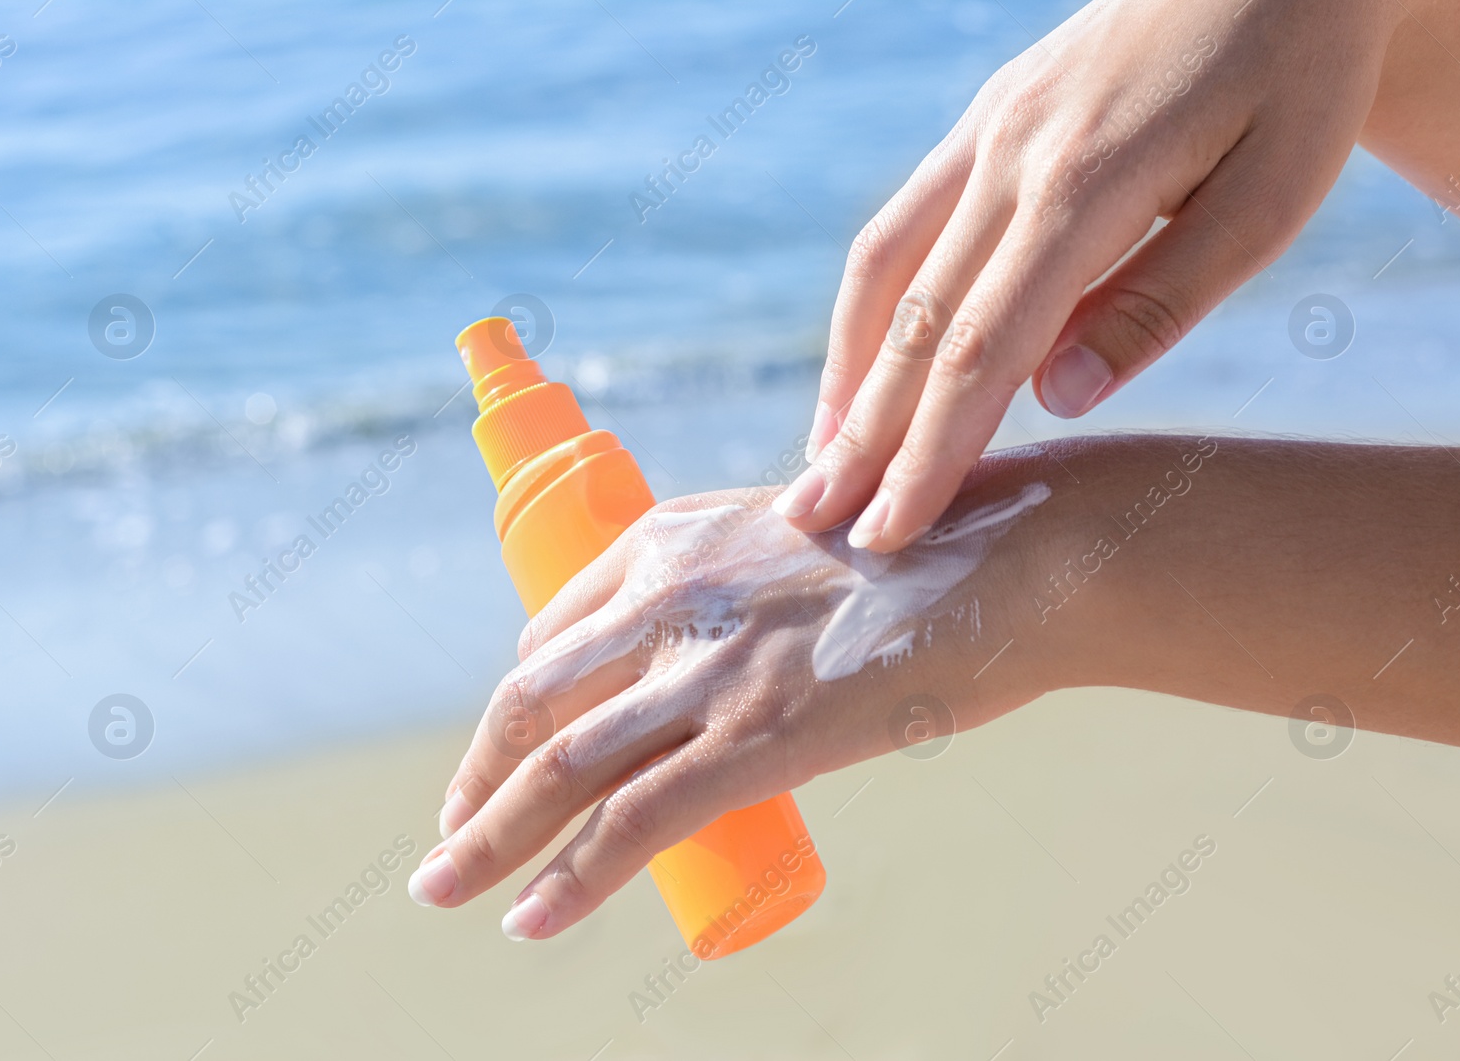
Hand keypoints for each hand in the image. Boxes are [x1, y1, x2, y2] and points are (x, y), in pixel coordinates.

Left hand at [407, 471, 1054, 937]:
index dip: (521, 700)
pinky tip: (526, 922)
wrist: (1019, 554)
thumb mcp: (810, 538)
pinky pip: (630, 823)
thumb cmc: (937, 548)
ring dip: (484, 840)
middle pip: (530, 699)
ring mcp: (708, 670)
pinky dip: (566, 881)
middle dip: (477, 775)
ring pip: (556, 767)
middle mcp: (669, 595)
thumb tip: (753, 641)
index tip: (512, 748)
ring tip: (441, 888)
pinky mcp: (755, 738)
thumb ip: (758, 581)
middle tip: (451, 833)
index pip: (556, 629)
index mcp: (675, 538)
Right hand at [777, 0, 1398, 550]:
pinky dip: (867, 308)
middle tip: (813, 524)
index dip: (930, 450)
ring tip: (822, 459)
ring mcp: (985, 132)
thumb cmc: (1297, 82)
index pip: (982, 349)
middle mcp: (1010, 157)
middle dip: (861, 434)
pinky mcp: (983, 122)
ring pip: (884, 270)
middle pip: (914, 322)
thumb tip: (1053, 399)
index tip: (893, 531)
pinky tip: (863, 364)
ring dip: (846, 373)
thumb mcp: (1271, 197)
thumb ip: (1160, 301)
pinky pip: (900, 225)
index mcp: (1085, 186)